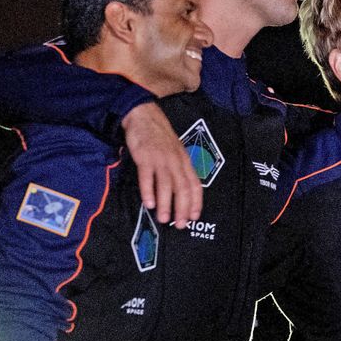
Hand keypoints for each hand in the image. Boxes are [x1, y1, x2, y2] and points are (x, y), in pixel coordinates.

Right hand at [122, 103, 200, 227]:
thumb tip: (180, 192)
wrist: (144, 116)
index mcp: (184, 161)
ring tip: (164, 219)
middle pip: (182, 188)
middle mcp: (175, 161)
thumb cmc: (160, 137)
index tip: (195, 217)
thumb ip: (178, 169)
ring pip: (166, 185)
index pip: (195, 184)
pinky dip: (149, 191)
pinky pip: (147, 177)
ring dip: (166, 204)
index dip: (196, 202)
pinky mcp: (145, 157)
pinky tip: (149, 204)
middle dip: (183, 208)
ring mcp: (160, 159)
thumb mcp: (175, 152)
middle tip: (180, 224)